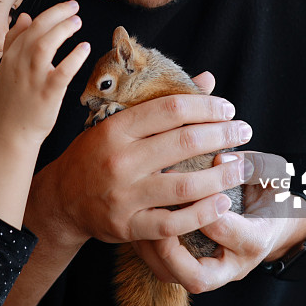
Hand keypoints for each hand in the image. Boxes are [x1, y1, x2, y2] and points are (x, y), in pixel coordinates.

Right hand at [0, 0, 90, 146]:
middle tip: (74, 8)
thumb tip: (25, 16)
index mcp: (10, 57)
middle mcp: (19, 65)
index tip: (65, 7)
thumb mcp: (6, 68)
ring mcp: (33, 79)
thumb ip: (14, 41)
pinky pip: (61, 72)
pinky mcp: (47, 94)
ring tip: (77, 22)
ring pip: (44, 46)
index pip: (29, 27)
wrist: (12, 133)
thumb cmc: (12, 101)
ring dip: (62, 30)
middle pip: (37, 31)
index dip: (49, 14)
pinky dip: (73, 58)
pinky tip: (84, 48)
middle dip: (56, 15)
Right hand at [28, 72, 251, 247]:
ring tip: (242, 166)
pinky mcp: (128, 226)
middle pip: (183, 144)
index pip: (169, 109)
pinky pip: (173, 223)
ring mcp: (124, 196)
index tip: (227, 108)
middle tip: (245, 131)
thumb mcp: (117, 122)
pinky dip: (202, 213)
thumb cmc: (95, 154)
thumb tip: (207, 80)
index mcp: (116, 129)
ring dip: (221, 175)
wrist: (61, 199)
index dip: (205, 106)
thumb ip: (161, 104)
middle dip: (222, 135)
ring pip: (184, 186)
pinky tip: (222, 202)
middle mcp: (119, 160)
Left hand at [133, 151, 305, 293]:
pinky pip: (161, 269)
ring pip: (173, 278)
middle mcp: (231, 266)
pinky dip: (145, 248)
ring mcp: (210, 273)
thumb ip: (253, 166)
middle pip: (198, 278)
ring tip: (139, 218)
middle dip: (171, 250)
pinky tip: (137, 219)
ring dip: (151, 250)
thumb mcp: (272, 179)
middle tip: (154, 217)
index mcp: (254, 242)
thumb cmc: (268, 197)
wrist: (271, 225)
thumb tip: (221, 157)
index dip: (203, 206)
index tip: (181, 179)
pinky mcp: (190, 270)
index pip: (227, 232)